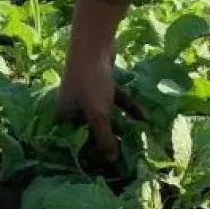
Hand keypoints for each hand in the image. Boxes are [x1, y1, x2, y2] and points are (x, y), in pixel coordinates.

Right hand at [55, 47, 144, 164]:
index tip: (107, 166)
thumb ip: (105, 138)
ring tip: (139, 140)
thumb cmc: (91, 81)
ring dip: (122, 126)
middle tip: (126, 158)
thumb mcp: (98, 113)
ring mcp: (88, 95)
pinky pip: (116, 102)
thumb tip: (111, 161)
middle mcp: (74, 107)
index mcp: (65, 117)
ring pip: (106, 116)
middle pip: (92, 130)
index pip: (76, 141)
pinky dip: (129, 108)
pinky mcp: (102, 84)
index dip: (90, 154)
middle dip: (109, 142)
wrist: (95, 42)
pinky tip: (145, 117)